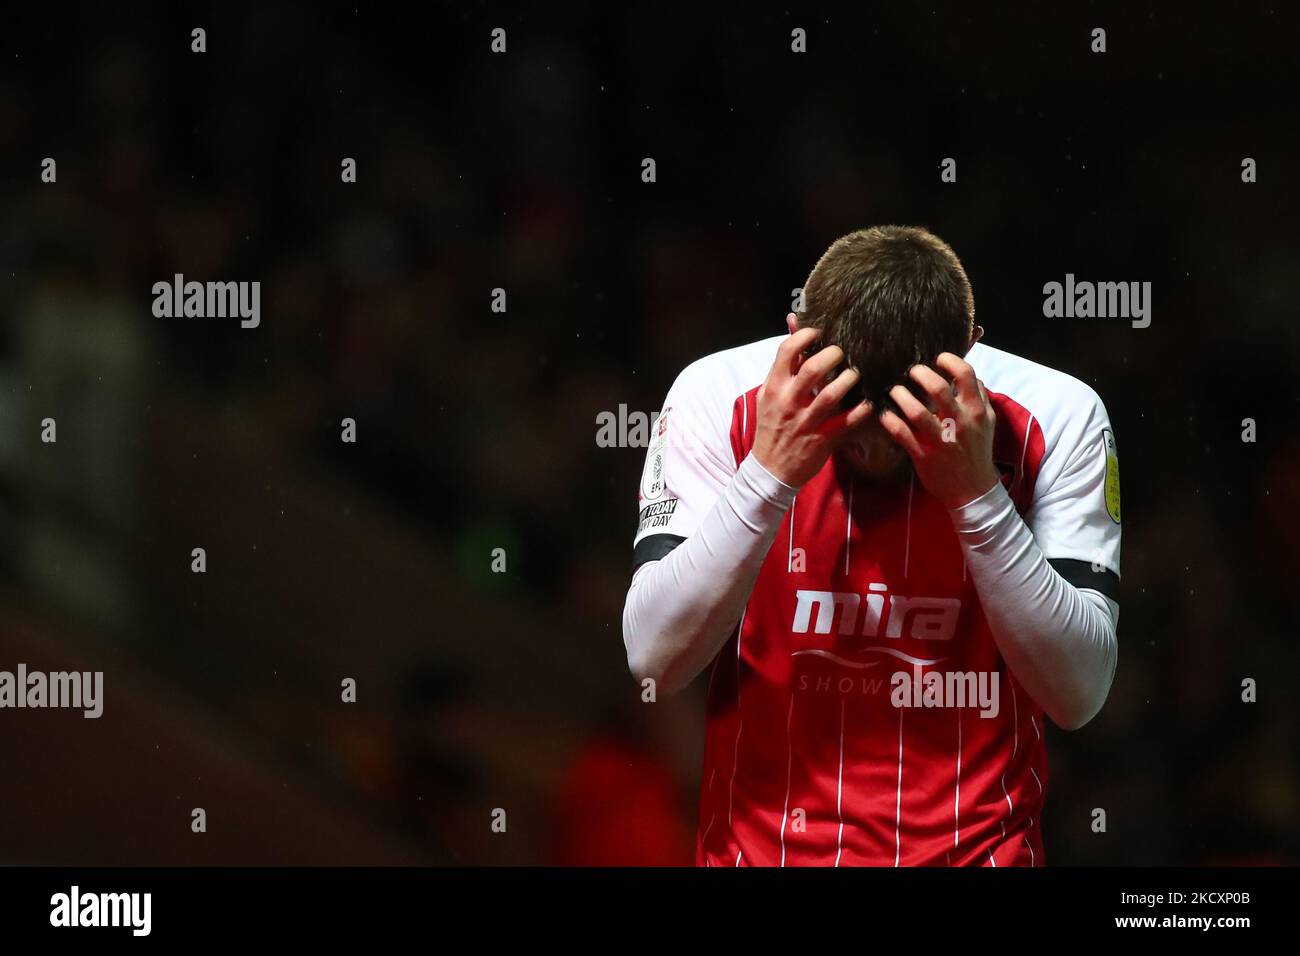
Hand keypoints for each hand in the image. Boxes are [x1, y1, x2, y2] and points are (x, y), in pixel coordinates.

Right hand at [752, 321, 873, 487]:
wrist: (770, 469)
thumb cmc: (772, 425)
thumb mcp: (770, 392)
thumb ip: (785, 361)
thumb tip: (793, 320)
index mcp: (774, 387)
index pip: (787, 350)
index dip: (806, 335)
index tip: (820, 333)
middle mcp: (789, 402)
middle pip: (813, 368)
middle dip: (834, 355)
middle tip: (843, 354)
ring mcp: (806, 421)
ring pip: (832, 394)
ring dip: (849, 380)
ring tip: (855, 374)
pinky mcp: (822, 439)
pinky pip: (847, 421)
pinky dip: (861, 410)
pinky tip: (869, 402)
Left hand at [878, 352, 1000, 509]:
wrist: (973, 489)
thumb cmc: (977, 451)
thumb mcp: (987, 422)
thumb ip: (980, 397)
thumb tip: (970, 376)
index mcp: (976, 410)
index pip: (966, 374)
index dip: (949, 360)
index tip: (937, 358)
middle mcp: (959, 422)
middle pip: (938, 388)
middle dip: (919, 373)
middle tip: (910, 371)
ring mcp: (941, 439)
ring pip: (916, 411)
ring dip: (900, 396)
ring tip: (894, 390)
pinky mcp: (924, 455)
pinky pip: (902, 434)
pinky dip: (890, 421)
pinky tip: (884, 414)